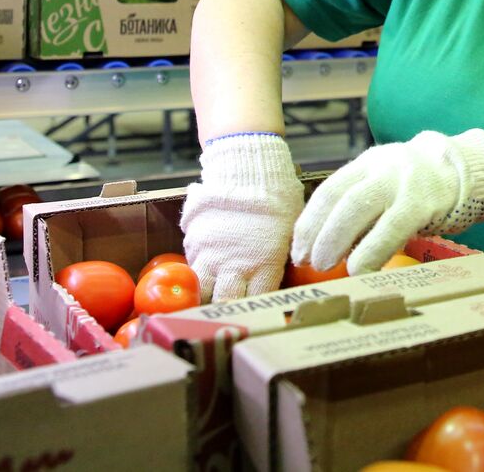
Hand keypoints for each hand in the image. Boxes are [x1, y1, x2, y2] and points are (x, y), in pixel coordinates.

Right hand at [180, 133, 303, 302]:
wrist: (247, 169)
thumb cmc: (278, 196)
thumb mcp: (290, 228)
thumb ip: (283, 254)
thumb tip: (292, 265)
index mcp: (266, 264)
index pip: (259, 301)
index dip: (257, 308)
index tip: (257, 311)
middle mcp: (237, 266)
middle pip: (228, 304)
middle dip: (228, 311)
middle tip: (229, 314)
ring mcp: (213, 256)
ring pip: (203, 293)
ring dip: (206, 299)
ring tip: (209, 303)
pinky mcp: (195, 243)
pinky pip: (192, 270)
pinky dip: (195, 278)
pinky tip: (200, 280)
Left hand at [291, 129, 483, 274]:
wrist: (468, 170)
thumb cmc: (420, 185)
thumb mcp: (386, 181)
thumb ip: (360, 201)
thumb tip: (325, 241)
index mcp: (367, 163)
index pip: (329, 189)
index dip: (309, 220)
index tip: (298, 247)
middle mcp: (382, 167)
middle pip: (340, 198)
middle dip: (319, 232)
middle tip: (306, 260)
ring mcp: (403, 182)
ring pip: (360, 208)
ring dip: (338, 241)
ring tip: (326, 266)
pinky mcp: (424, 202)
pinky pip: (392, 227)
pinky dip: (373, 250)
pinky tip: (361, 269)